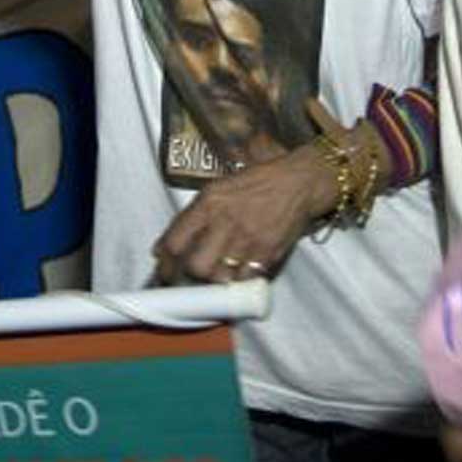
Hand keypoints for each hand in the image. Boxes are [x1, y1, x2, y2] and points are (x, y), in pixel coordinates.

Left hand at [152, 146, 328, 284]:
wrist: (297, 182)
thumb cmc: (257, 182)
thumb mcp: (220, 186)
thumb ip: (196, 214)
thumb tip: (168, 244)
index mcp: (209, 202)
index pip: (175, 240)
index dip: (164, 261)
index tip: (163, 268)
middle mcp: (226, 222)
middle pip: (195, 266)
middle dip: (188, 275)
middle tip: (187, 277)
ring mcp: (248, 240)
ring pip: (219, 277)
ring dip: (213, 279)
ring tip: (214, 273)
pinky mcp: (267, 253)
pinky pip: (244, 279)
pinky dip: (237, 280)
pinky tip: (236, 272)